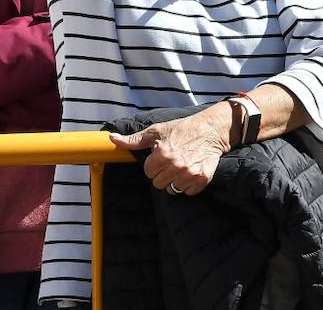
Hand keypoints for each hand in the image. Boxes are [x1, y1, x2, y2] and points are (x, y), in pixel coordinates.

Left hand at [108, 103, 233, 195]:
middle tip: (172, 161)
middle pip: (158, 184)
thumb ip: (133, 139)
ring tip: (181, 166)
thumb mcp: (156, 131)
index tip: (162, 156)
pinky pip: (187, 192)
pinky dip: (188, 185)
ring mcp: (189, 174)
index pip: (148, 172)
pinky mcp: (202, 179)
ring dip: (174, 181)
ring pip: (172, 190)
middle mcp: (175, 166)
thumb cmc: (182, 129)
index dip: (154, 164)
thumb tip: (112, 139)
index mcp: (162, 154)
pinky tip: (190, 172)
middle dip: (163, 174)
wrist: (210, 130)